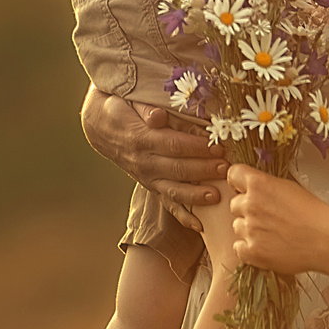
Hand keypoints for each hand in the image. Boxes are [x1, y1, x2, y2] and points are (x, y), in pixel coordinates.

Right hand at [80, 87, 228, 206]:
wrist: (102, 128)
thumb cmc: (123, 111)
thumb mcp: (130, 103)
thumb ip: (146, 109)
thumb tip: (159, 116)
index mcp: (142, 139)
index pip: (173, 144)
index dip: (196, 147)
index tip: (218, 146)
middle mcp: (145, 162)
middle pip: (178, 168)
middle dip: (204, 169)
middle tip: (226, 167)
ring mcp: (148, 177)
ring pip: (174, 190)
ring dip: (196, 195)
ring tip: (217, 195)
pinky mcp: (151, 186)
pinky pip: (167, 204)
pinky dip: (183, 216)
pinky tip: (199, 225)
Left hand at [223, 164, 328, 274]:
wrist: (326, 240)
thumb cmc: (314, 214)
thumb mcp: (289, 187)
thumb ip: (265, 185)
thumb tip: (253, 188)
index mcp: (259, 184)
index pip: (233, 174)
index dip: (239, 183)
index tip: (244, 189)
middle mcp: (250, 204)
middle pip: (234, 204)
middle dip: (247, 210)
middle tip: (267, 217)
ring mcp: (249, 229)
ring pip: (237, 226)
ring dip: (249, 230)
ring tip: (272, 233)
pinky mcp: (251, 251)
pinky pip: (239, 247)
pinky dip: (249, 248)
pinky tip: (267, 246)